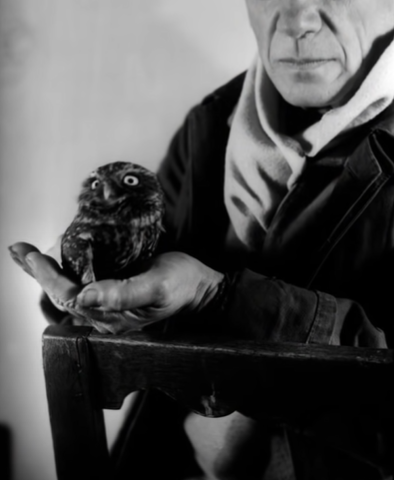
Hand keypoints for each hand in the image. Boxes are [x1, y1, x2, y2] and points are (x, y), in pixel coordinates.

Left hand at [9, 241, 223, 333]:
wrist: (203, 290)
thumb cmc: (183, 285)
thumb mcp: (157, 285)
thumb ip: (121, 293)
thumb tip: (81, 296)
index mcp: (111, 315)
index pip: (67, 295)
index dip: (45, 275)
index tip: (30, 254)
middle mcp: (104, 315)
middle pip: (60, 294)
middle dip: (38, 272)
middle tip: (19, 248)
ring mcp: (108, 307)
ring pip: (67, 290)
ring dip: (45, 272)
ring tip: (27, 253)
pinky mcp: (114, 296)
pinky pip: (81, 285)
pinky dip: (64, 271)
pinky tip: (57, 258)